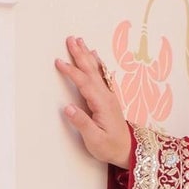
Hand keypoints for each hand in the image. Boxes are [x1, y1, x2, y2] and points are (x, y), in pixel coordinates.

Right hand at [56, 36, 132, 168]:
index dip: (71, 72)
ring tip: (80, 41)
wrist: (128, 150)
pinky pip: (102, 75)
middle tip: (71, 39)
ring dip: (87, 55)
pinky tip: (95, 56)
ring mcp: (109, 95)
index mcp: (102, 104)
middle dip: (80, 54)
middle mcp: (107, 96)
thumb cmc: (111, 147)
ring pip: (96, 70)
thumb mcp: (95, 140)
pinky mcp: (109, 98)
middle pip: (91, 71)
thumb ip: (82, 123)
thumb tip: (68, 108)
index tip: (59, 62)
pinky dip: (97, 64)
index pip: (84, 83)